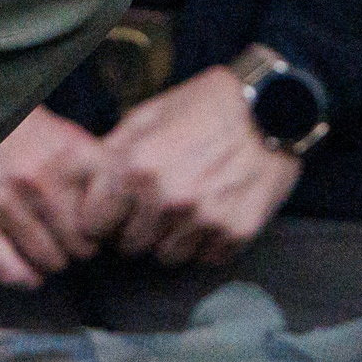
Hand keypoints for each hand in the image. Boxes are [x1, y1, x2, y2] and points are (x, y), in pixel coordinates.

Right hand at [0, 108, 108, 289]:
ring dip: (54, 261)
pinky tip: (30, 274)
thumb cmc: (32, 136)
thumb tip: (122, 223)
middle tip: (75, 242)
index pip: (109, 220)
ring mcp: (4, 201)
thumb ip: (101, 177)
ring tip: (52, 250)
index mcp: (73, 158)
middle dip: (81, 248)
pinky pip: (8, 269)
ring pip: (49, 261)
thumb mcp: (74, 141)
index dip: (109, 230)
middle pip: (81, 247)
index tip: (103, 230)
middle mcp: (40, 180)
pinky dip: (25, 278)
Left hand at [92, 64, 304, 266]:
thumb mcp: (150, 113)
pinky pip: (206, 257)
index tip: (113, 211)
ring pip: (167, 257)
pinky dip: (206, 241)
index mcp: (138, 166)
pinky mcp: (235, 232)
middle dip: (136, 228)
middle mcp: (168, 198)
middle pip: (130, 246)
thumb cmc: (209, 104)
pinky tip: (214, 210)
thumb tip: (86, 180)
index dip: (101, 217)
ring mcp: (203, 219)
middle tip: (154, 207)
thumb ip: (114, 148)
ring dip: (171, 238)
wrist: (276, 106)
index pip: (94, 224)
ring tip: (186, 207)